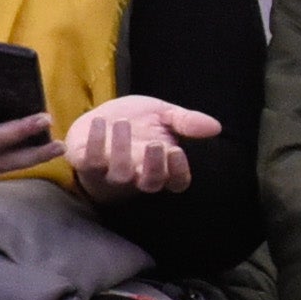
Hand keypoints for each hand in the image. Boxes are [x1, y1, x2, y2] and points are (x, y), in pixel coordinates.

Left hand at [61, 95, 221, 197]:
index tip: (177, 151)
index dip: (178, 172)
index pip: (176, 182)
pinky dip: (96, 142)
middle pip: (150, 184)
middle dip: (154, 167)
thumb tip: (215, 126)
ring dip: (122, 150)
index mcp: (162, 166)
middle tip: (155, 144)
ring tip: (123, 124)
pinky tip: (101, 122)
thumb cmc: (138, 122)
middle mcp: (138, 175)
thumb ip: (187, 121)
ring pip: (120, 174)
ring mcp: (111, 172)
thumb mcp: (164, 116)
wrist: (101, 119)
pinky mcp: (85, 164)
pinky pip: (90, 161)